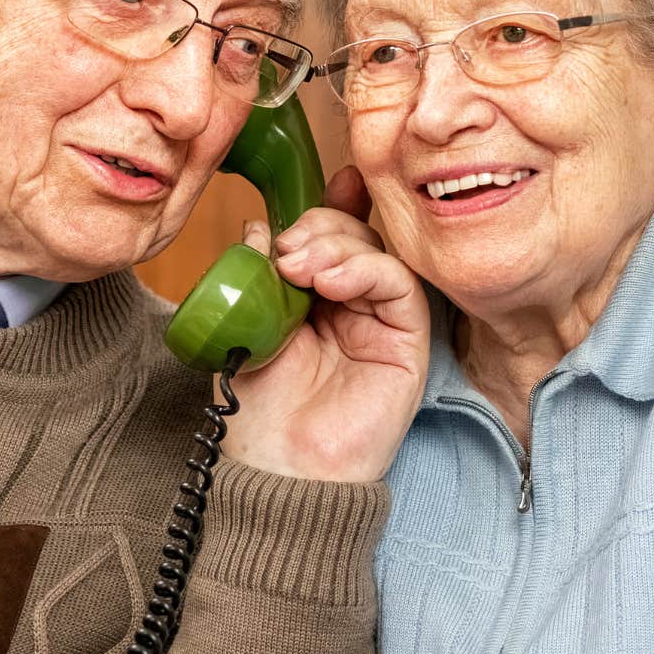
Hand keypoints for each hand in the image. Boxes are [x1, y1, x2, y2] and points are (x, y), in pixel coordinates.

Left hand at [225, 166, 427, 482]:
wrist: (280, 470)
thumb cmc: (261, 411)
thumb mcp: (246, 327)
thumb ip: (254, 274)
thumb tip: (260, 225)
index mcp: (314, 298)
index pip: (330, 236)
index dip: (327, 205)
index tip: (319, 183)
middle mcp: (352, 305)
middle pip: (356, 235)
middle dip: (321, 225)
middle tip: (286, 248)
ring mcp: (381, 323)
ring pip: (378, 253)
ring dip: (337, 245)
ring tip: (298, 267)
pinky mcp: (407, 343)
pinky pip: (400, 286)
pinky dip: (367, 270)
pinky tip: (332, 283)